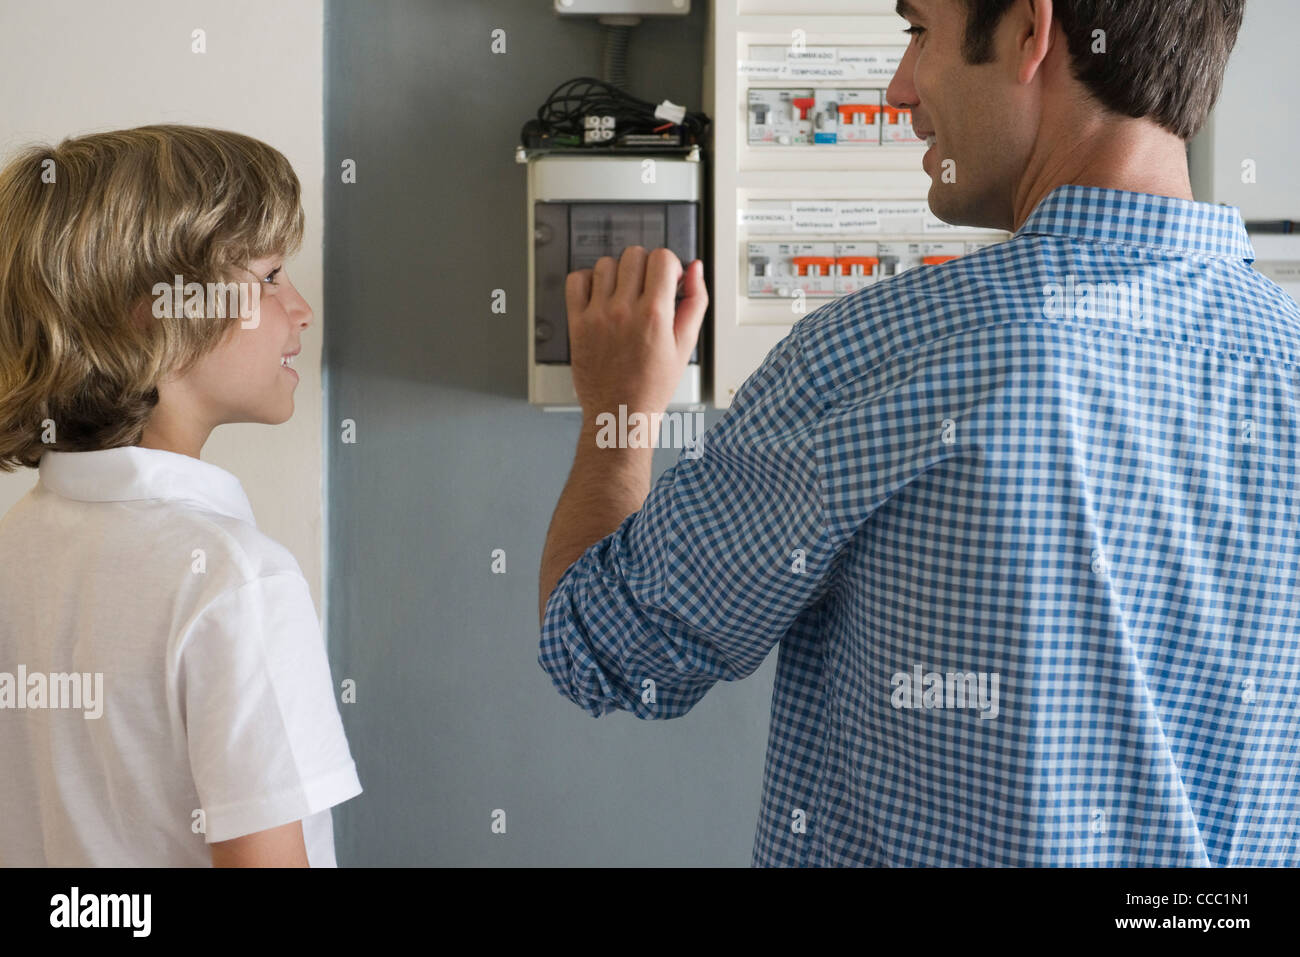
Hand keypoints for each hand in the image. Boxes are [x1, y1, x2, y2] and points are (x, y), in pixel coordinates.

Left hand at [564, 246, 707, 421]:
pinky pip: (576, 281)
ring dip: (618, 273)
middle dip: (645, 266)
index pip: (661, 258)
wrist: (620, 412)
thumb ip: (695, 302)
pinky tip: (600, 296)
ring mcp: (597, 316)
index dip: (668, 265)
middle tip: (647, 288)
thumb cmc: (653, 385)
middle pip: (634, 255)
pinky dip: (587, 281)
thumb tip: (695, 269)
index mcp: (654, 315)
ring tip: (624, 294)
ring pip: (605, 264)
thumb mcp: (685, 345)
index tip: (667, 280)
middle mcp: (624, 311)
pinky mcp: (577, 323)